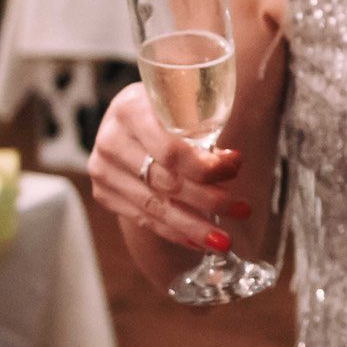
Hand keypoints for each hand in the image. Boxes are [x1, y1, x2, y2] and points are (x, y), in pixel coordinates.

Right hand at [89, 82, 251, 251]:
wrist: (130, 118)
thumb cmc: (166, 109)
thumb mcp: (183, 105)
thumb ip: (204, 131)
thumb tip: (230, 163)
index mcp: (131, 109)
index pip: (171, 150)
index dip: (205, 167)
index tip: (235, 170)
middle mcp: (111, 140)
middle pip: (165, 181)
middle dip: (209, 199)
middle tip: (243, 209)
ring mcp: (103, 169)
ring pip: (155, 206)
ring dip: (194, 226)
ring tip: (224, 240)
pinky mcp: (103, 193)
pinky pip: (143, 219)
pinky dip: (174, 232)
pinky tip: (198, 241)